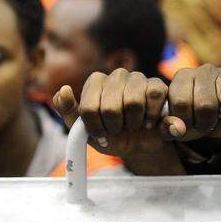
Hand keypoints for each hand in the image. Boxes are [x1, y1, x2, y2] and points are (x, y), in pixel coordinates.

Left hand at [54, 69, 168, 157]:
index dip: (95, 126)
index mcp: (95, 82)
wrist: (136, 146)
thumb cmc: (108, 134)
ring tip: (132, 125)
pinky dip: (150, 116)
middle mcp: (116, 75)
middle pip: (110, 107)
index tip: (99, 132)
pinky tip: (147, 122)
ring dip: (132, 122)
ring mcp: (137, 77)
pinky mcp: (157, 85)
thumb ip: (67, 110)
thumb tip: (63, 90)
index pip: (88, 107)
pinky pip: (154, 95)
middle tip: (117, 129)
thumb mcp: (82, 129)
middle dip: (113, 126)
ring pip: (133, 102)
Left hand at [165, 64, 220, 141]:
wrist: (212, 118)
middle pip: (205, 104)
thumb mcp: (175, 125)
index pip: (181, 102)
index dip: (185, 121)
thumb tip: (179, 129)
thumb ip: (169, 127)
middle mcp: (202, 71)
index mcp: (181, 77)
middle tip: (204, 125)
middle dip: (205, 122)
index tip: (187, 126)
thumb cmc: (189, 118)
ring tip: (216, 118)